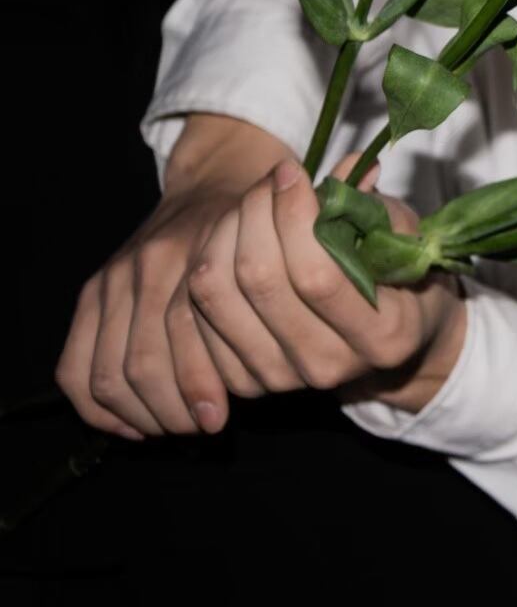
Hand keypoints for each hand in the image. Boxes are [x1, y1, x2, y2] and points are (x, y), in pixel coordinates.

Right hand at [57, 114, 294, 438]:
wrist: (221, 177)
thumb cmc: (271, 221)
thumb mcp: (302, 242)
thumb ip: (317, 287)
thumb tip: (350, 358)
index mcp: (204, 251)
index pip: (186, 332)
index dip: (199, 385)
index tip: (219, 419)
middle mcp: (154, 262)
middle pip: (144, 360)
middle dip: (170, 408)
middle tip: (199, 428)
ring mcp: (119, 275)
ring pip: (109, 369)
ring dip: (139, 411)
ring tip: (172, 429)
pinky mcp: (97, 287)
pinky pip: (76, 363)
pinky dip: (98, 404)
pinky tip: (132, 425)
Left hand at [177, 153, 468, 422]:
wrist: (386, 344)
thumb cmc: (398, 280)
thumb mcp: (404, 241)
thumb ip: (377, 207)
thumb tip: (351, 166)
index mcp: (383, 336)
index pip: (317, 276)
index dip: (294, 215)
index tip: (291, 171)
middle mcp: (330, 366)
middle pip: (259, 279)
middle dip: (256, 212)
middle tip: (269, 181)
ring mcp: (281, 378)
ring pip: (217, 292)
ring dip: (225, 231)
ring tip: (250, 206)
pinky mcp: (243, 380)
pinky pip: (194, 311)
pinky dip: (206, 261)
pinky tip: (232, 237)